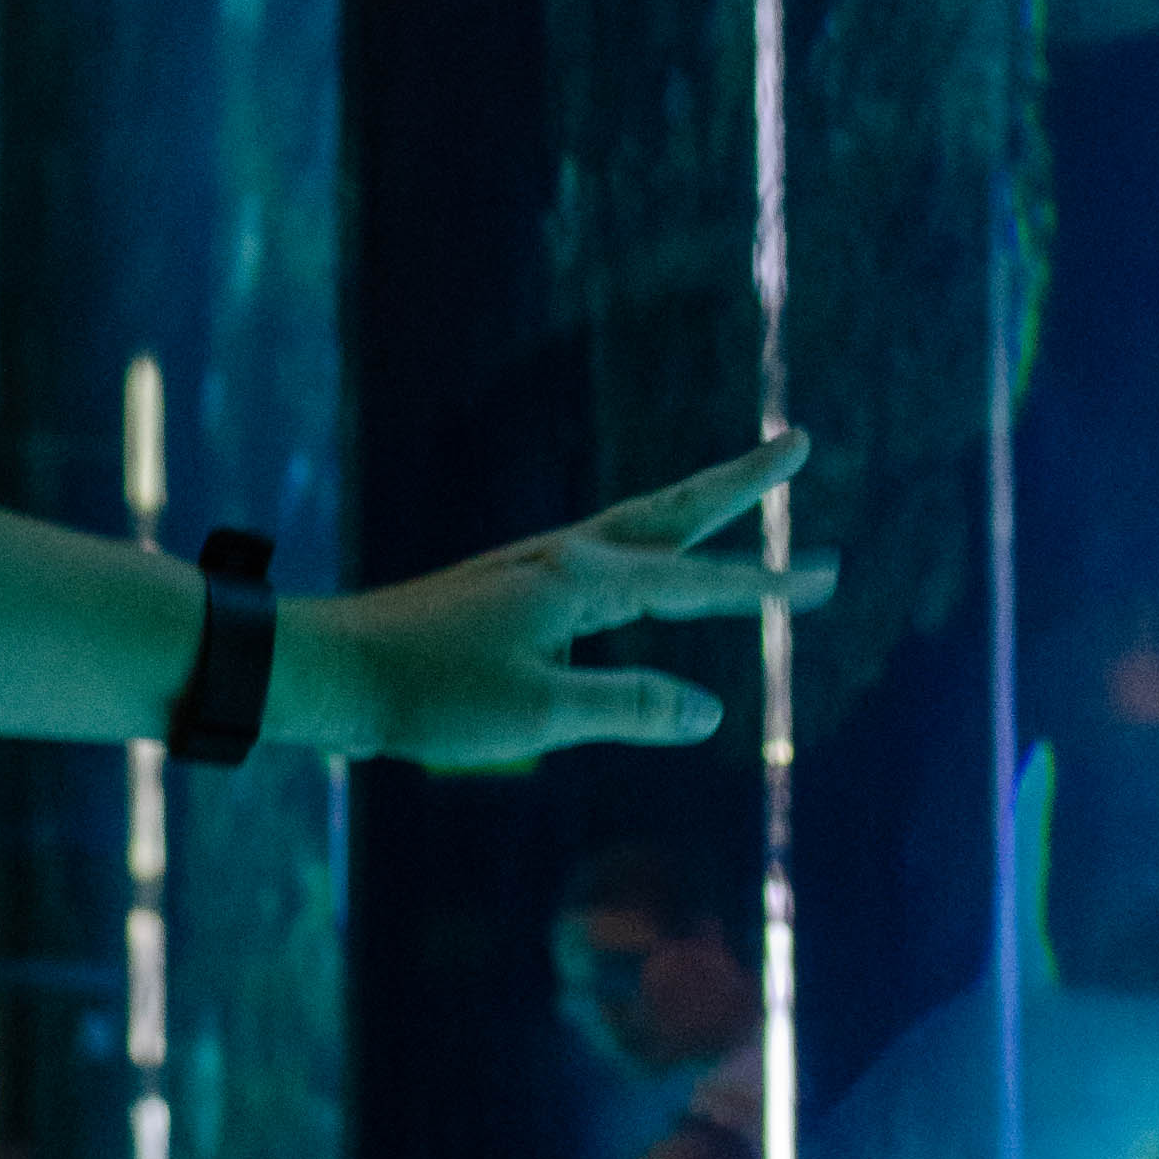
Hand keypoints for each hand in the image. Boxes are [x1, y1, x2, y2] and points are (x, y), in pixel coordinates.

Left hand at [302, 431, 837, 767]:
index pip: (698, 585)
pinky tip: (639, 569)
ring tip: (739, 486)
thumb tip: (710, 713)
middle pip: (673, 512)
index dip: (767, 586)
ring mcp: (533, 568)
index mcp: (581, 582)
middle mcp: (563, 559)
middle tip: (800, 442)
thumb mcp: (537, 715)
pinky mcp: (507, 588)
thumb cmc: (427, 695)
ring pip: (636, 526)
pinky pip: (602, 557)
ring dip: (694, 507)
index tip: (829, 577)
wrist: (329, 670)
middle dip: (740, 482)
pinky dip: (645, 548)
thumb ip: (627, 710)